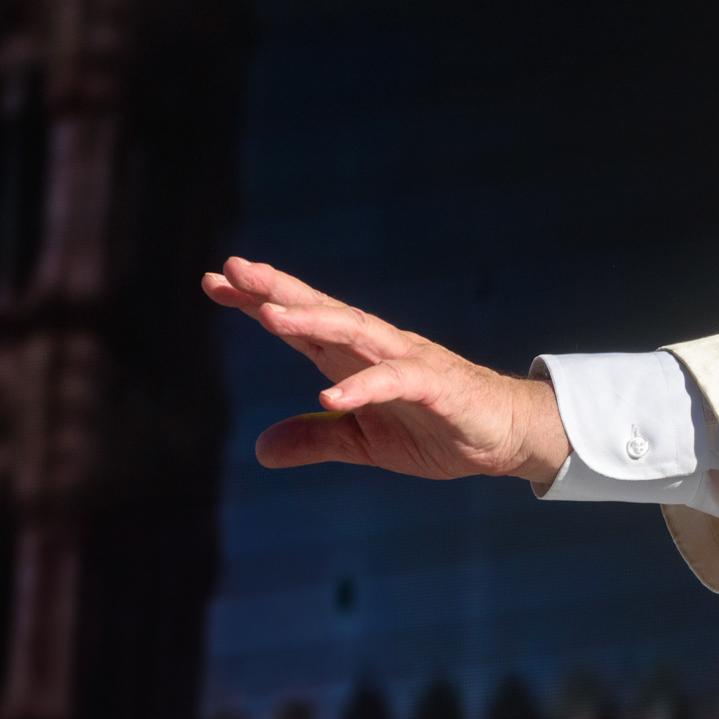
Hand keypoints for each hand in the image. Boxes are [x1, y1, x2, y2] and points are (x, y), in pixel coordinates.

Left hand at [201, 256, 570, 482]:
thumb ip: (316, 438)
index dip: (257, 301)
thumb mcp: (363, 440)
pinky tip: (330, 395)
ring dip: (314, 320)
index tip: (213, 281)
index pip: (299, 324)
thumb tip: (260, 448)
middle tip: (234, 270)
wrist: (505, 436)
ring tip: (271, 315)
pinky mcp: (438, 386)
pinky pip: (396, 381)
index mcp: (353, 358)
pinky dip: (364, 387)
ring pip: (355, 331)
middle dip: (278, 290)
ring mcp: (408, 362)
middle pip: (321, 311)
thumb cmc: (437, 428)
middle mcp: (376, 348)